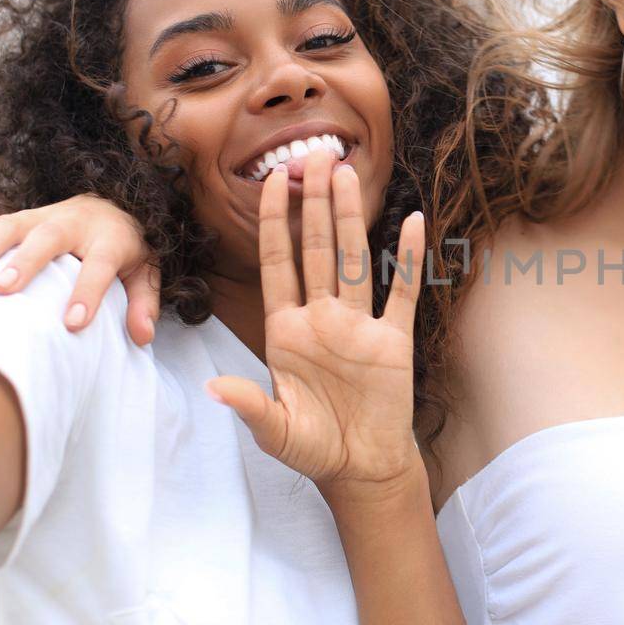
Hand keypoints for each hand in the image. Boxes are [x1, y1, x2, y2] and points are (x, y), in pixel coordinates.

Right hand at [0, 195, 159, 344]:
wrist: (108, 205)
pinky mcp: (14, 220)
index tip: (73, 324)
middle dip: (25, 261)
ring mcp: (38, 217)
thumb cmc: (124, 249)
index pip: (100, 263)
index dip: (87, 292)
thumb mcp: (144, 272)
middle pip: (48, 236)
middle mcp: (72, 221)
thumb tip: (142, 337)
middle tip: (3, 289)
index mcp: (109, 237)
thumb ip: (143, 302)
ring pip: (8, 227)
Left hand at [205, 147, 425, 503]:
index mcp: (287, 331)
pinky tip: (410, 222)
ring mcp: (359, 325)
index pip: (277, 263)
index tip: (270, 180)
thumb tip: (212, 389)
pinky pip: (403, 292)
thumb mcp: (276, 431)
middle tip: (313, 155)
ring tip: (347, 172)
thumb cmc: (314, 449)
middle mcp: (322, 318)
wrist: (362, 469)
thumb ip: (250, 406)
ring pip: (355, 260)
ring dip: (352, 217)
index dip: (274, 222)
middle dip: (314, 203)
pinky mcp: (394, 341)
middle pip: (316, 249)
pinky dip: (408, 258)